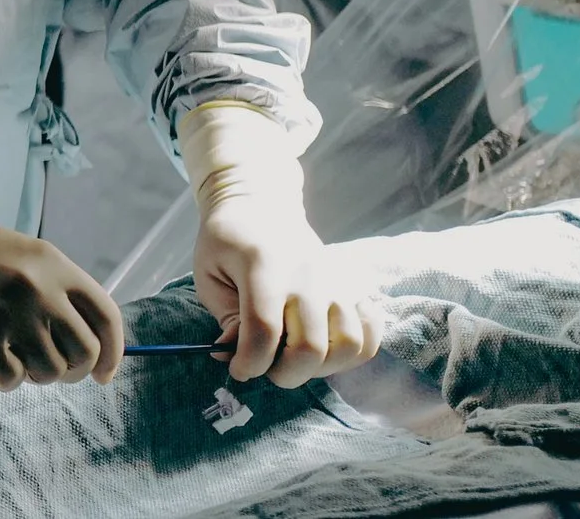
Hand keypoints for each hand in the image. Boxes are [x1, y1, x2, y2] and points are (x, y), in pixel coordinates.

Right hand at [0, 206, 124, 390]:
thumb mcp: (16, 255)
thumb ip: (52, 288)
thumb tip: (89, 345)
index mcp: (51, 262)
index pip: (106, 317)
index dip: (112, 353)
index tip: (103, 374)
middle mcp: (36, 285)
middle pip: (84, 352)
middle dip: (71, 371)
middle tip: (47, 368)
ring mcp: (6, 310)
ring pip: (49, 371)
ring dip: (33, 373)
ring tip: (9, 353)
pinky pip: (12, 379)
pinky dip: (4, 377)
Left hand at [179, 103, 379, 388]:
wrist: (260, 206)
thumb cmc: (227, 242)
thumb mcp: (208, 275)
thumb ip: (226, 318)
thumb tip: (236, 355)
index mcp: (263, 267)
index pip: (264, 331)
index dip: (249, 363)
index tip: (237, 369)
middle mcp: (307, 275)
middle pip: (310, 347)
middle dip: (284, 374)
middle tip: (266, 367)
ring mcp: (336, 281)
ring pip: (348, 345)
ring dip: (320, 368)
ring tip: (295, 358)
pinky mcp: (353, 287)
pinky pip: (371, 333)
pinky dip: (352, 352)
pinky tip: (325, 347)